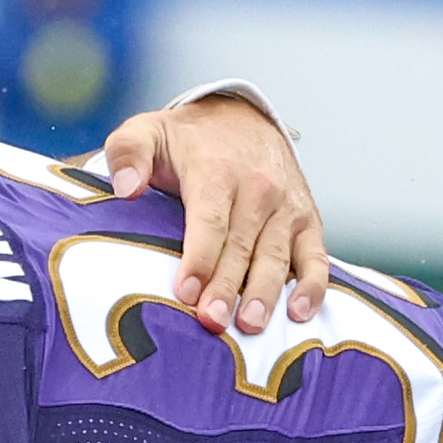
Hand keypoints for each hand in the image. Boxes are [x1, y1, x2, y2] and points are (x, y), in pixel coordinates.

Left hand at [102, 92, 327, 335]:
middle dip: (227, 287)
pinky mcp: (307, 221)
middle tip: (212, 321)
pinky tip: (299, 313)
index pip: (209, 221)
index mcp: (217, 171)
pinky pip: (315, 257)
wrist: (243, 117)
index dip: (199, 258)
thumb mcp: (147, 132)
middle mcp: (258, 189)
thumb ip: (128, 153)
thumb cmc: (187, 139)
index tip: (185, 292)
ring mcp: (286, 207)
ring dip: (265, 293)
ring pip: (276, 256)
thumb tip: (127, 188)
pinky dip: (313, 286)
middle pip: (241, 247)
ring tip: (250, 325)